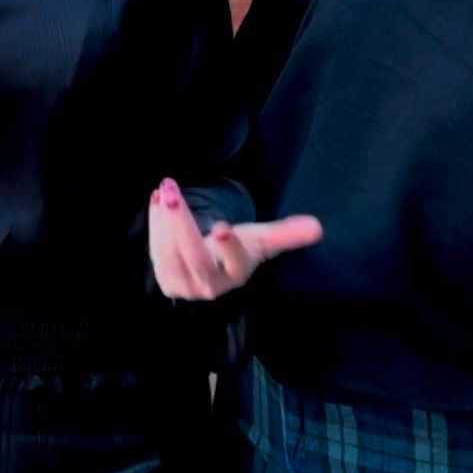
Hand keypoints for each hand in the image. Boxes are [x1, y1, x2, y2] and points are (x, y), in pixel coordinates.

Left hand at [148, 178, 322, 301]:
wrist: (209, 269)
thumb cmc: (238, 249)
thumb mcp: (260, 240)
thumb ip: (286, 233)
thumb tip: (317, 227)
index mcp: (237, 273)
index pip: (235, 262)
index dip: (230, 247)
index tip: (223, 227)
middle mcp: (210, 285)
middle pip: (195, 257)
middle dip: (182, 224)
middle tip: (173, 192)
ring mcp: (184, 285)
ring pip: (169, 253)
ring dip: (164, 220)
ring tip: (167, 188)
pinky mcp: (164, 278)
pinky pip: (156, 250)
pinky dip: (155, 224)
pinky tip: (157, 198)